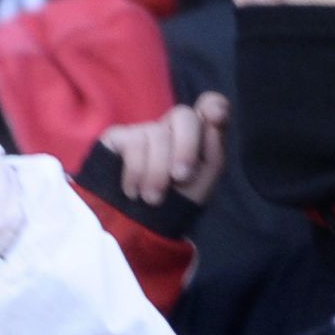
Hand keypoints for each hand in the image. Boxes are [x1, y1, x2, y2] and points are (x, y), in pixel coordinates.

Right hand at [98, 94, 228, 208]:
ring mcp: (144, 131)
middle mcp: (171, 129)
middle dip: (186, 148)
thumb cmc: (173, 206)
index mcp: (197, 138)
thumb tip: (213, 117)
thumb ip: (214, 152)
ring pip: (158, 134)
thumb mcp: (201, 186)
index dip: (214, 105)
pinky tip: (133, 191)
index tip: (216, 118)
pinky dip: (136, 173)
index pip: (210, 106)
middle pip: (183, 115)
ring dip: (158, 172)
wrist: (134, 228)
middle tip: (181, 177)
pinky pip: (133, 144)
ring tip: (153, 199)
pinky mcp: (118, 137)